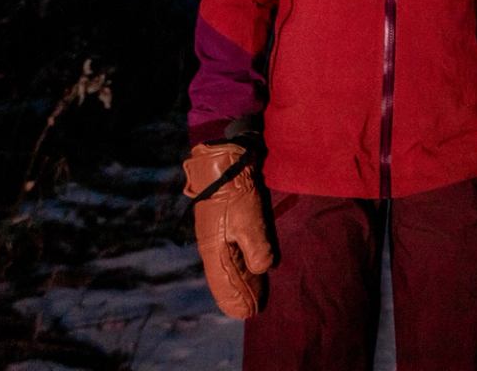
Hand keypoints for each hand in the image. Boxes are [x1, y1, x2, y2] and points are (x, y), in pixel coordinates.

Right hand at [183, 142, 274, 317]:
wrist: (226, 162)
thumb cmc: (237, 194)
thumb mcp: (251, 224)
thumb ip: (258, 251)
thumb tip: (264, 269)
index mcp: (214, 250)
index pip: (225, 285)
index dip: (237, 300)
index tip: (249, 313)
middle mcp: (212, 246)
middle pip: (225, 278)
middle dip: (238, 294)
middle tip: (252, 311)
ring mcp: (216, 235)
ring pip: (227, 265)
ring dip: (240, 280)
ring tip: (252, 294)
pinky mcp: (223, 223)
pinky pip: (230, 252)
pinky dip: (239, 264)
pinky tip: (247, 268)